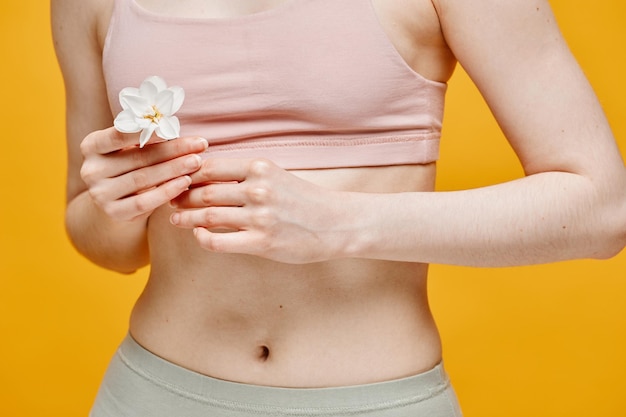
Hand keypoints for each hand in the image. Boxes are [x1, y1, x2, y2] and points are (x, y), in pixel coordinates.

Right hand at [79, 127, 207, 220]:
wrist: (114, 201)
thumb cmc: (128, 166)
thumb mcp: (128, 149)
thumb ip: (143, 137)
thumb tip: (173, 124)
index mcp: (91, 146)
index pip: (119, 135)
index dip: (148, 132)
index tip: (176, 127)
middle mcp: (90, 169)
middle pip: (138, 157)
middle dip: (173, 151)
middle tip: (199, 145)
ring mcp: (100, 193)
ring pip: (143, 179)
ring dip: (174, 169)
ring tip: (196, 162)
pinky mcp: (113, 213)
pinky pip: (145, 202)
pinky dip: (167, 191)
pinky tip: (185, 182)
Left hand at [169, 158, 349, 263]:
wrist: (336, 223)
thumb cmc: (304, 200)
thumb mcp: (276, 176)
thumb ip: (245, 175)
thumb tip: (208, 175)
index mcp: (260, 168)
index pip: (210, 167)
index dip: (187, 174)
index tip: (176, 179)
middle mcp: (258, 189)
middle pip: (204, 191)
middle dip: (181, 196)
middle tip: (169, 200)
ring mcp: (260, 217)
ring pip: (208, 214)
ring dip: (185, 216)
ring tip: (174, 218)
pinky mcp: (262, 243)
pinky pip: (219, 241)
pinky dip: (202, 237)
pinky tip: (197, 234)